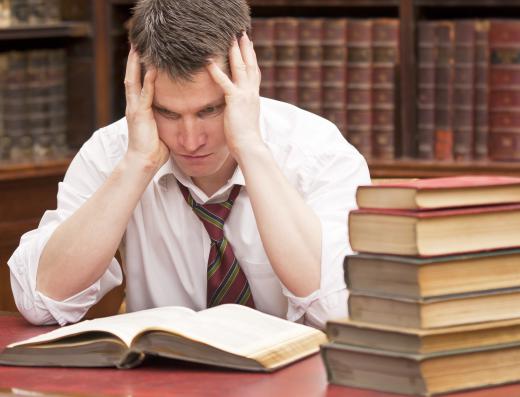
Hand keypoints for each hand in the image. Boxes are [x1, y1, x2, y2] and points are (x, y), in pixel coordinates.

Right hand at [124, 47, 168, 169]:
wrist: (143, 162)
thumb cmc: (153, 150)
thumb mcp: (159, 130)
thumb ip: (164, 119)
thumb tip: (177, 116)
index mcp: (139, 108)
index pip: (138, 83)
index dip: (139, 68)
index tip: (142, 54)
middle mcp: (134, 105)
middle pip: (132, 76)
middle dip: (133, 60)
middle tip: (136, 42)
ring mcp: (135, 109)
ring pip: (134, 81)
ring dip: (136, 64)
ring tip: (138, 48)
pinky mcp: (140, 115)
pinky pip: (144, 94)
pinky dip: (148, 81)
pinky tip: (151, 68)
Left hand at [207, 32, 262, 158]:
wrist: (249, 146)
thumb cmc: (245, 137)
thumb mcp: (244, 118)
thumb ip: (241, 109)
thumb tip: (238, 108)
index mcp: (254, 97)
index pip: (253, 73)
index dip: (251, 58)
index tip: (249, 46)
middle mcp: (252, 93)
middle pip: (250, 65)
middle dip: (246, 48)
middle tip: (242, 34)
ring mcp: (245, 95)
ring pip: (241, 68)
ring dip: (235, 52)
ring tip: (230, 38)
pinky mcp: (235, 101)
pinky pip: (225, 82)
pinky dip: (217, 71)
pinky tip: (209, 62)